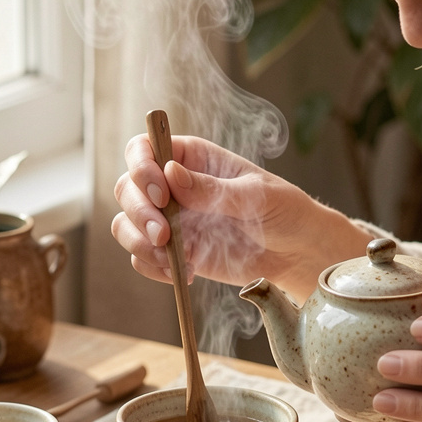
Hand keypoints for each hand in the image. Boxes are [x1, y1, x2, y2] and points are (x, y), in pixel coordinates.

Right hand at [112, 134, 366, 299]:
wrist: (295, 252)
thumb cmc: (283, 211)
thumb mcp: (255, 196)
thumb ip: (213, 189)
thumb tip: (171, 173)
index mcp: (191, 157)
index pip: (144, 148)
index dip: (141, 168)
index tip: (161, 194)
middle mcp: (173, 186)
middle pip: (126, 188)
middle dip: (138, 213)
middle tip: (164, 235)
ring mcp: (170, 219)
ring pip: (126, 224)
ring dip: (139, 243)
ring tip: (173, 259)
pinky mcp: (174, 250)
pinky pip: (143, 258)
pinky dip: (153, 267)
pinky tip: (184, 272)